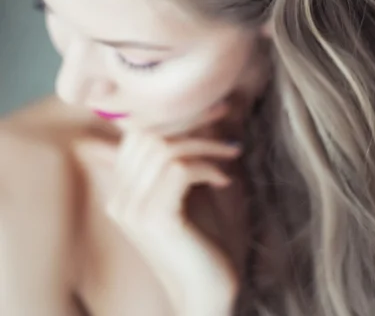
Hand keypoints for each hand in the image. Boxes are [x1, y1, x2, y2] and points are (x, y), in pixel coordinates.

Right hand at [76, 105, 240, 315]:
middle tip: (224, 111)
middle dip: (190, 117)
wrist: (207, 292)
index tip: (209, 104)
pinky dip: (207, 166)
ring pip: (166, 148)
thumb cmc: (202, 237)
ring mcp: (133, 209)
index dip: (172, 111)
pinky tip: (225, 180)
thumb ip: (181, 155)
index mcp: (122, 188)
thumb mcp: (188, 188)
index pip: (136, 130)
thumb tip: (195, 111)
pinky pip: (180, 170)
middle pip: (148, 132)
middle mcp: (119, 197)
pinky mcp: (155, 219)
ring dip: (206, 143)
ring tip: (232, 150)